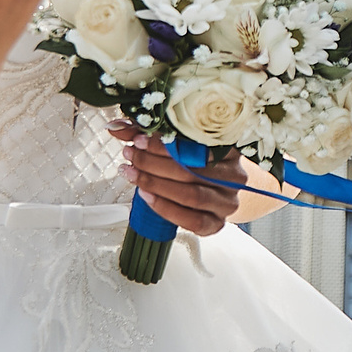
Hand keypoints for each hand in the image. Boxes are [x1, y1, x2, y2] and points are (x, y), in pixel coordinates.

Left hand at [108, 122, 249, 237]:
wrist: (220, 191)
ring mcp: (227, 202)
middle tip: (130, 155)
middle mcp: (234, 176)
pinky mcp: (217, 224)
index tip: (138, 139)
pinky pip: (191, 220)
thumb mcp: (179, 143)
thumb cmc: (198, 163)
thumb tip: (116, 127)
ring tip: (132, 174)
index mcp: (230, 149)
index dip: (165, 142)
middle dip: (154, 163)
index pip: (198, 143)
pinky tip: (146, 195)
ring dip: (156, 184)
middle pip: (192, 169)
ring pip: (191, 195)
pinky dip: (165, 208)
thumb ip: (151, 134)